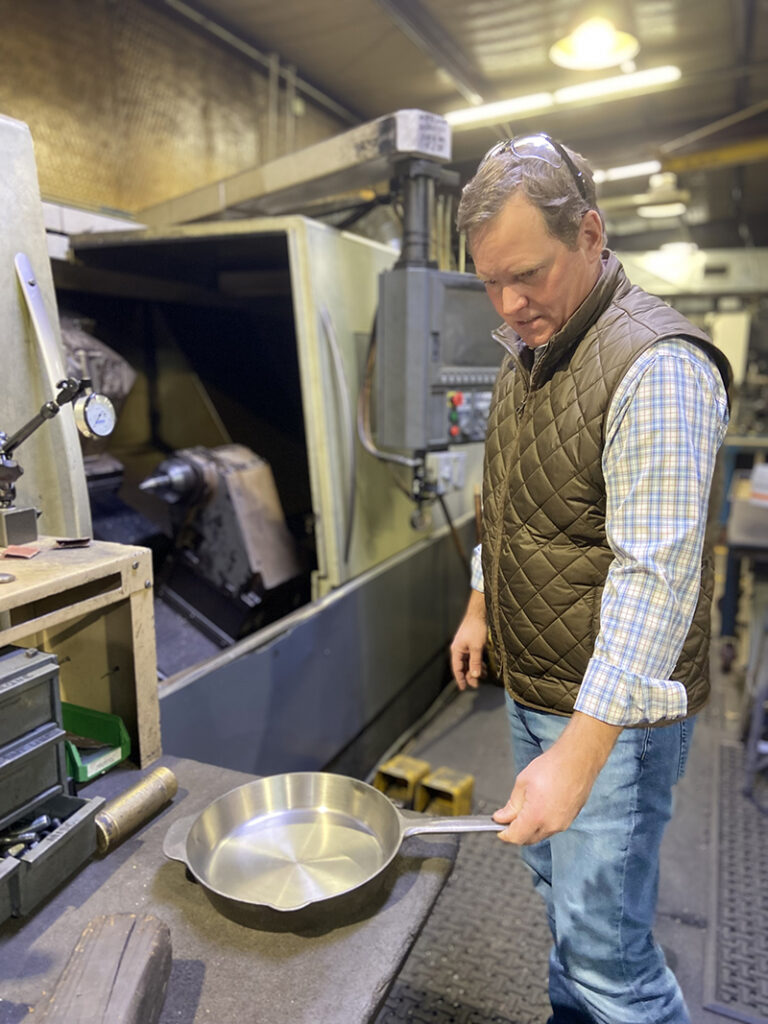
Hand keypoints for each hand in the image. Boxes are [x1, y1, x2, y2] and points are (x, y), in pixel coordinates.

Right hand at [450, 590, 486, 689]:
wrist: (479, 614)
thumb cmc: (475, 628)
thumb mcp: (477, 648)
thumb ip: (475, 662)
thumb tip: (474, 676)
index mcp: (457, 650)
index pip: (457, 668)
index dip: (460, 679)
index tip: (464, 687)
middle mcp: (459, 649)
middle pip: (463, 666)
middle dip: (469, 675)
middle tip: (476, 684)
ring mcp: (465, 646)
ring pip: (468, 662)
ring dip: (475, 669)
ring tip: (483, 674)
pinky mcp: (470, 643)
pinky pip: (472, 656)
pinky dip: (477, 662)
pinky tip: (483, 666)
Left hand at [493, 712, 620, 843]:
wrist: (577, 760)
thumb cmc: (552, 767)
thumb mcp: (522, 783)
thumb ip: (511, 805)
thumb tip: (502, 817)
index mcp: (536, 816)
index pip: (516, 837)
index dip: (505, 834)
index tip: (499, 829)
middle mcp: (551, 825)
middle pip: (529, 839)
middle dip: (516, 832)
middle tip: (508, 818)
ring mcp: (563, 823)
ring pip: (541, 834)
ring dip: (530, 828)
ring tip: (524, 810)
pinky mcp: (571, 819)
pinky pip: (553, 827)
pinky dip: (543, 823)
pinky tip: (539, 808)